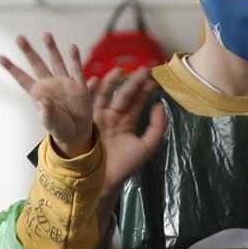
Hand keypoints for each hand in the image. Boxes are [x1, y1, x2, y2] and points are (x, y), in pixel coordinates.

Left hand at [0, 33, 100, 158]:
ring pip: (56, 62)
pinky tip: (72, 48)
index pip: (22, 78)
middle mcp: (49, 84)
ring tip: (46, 35)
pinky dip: (75, 59)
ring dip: (52, 48)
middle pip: (37, 64)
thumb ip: (46, 112)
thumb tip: (43, 100)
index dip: (11, 68)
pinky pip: (76, 70)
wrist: (77, 132)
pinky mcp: (79, 86)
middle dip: (28, 51)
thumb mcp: (50, 123)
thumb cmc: (59, 127)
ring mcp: (64, 83)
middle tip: (19, 38)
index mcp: (38, 93)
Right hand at [92, 69, 170, 190]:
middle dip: (134, 82)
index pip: (138, 101)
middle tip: (144, 69)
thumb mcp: (147, 146)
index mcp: (127, 121)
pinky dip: (90, 91)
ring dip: (113, 81)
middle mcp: (113, 116)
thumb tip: (160, 105)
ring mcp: (99, 117)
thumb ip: (157, 127)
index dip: (145, 90)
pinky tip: (96, 80)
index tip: (154, 78)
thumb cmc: (126, 165)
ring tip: (121, 70)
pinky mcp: (87, 120)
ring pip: (107, 95)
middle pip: (124, 94)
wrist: (105, 179)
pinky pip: (88, 103)